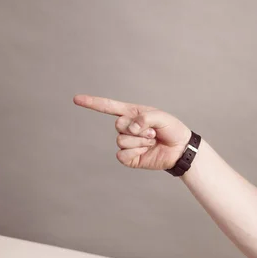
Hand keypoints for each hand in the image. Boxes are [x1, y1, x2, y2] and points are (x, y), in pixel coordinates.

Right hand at [73, 94, 192, 170]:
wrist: (180, 149)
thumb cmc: (172, 129)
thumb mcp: (161, 117)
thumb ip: (144, 118)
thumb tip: (130, 128)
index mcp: (132, 114)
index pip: (108, 107)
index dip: (92, 103)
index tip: (76, 99)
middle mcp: (127, 127)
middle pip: (118, 125)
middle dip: (138, 128)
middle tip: (153, 132)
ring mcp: (127, 143)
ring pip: (121, 140)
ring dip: (140, 141)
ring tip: (152, 141)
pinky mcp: (129, 158)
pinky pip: (122, 155)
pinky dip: (136, 152)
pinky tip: (146, 151)